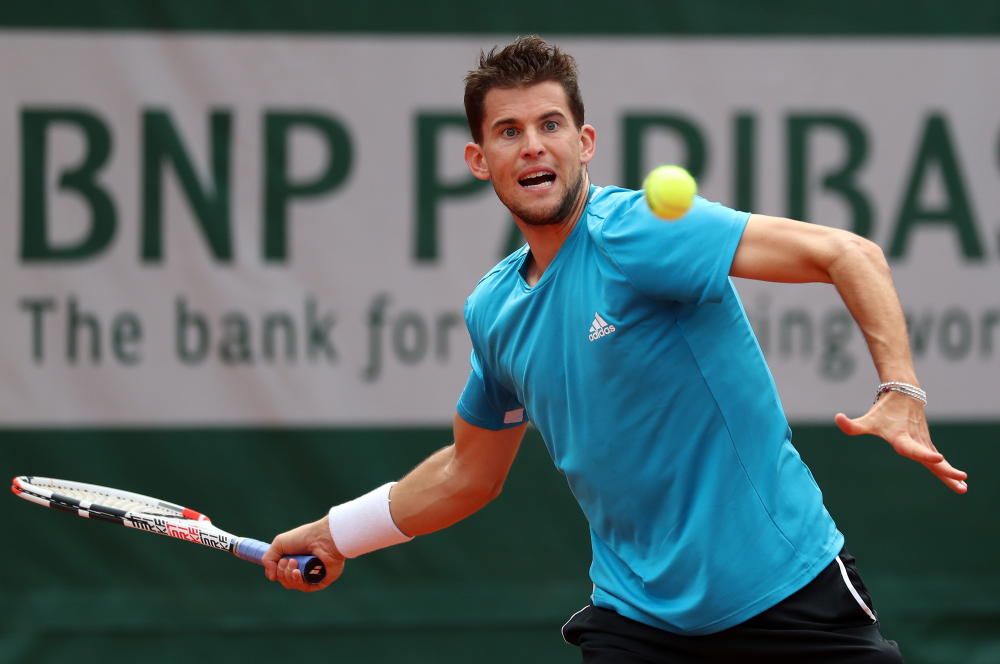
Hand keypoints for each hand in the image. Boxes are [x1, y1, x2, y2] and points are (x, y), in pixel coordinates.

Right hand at [263, 515, 345, 591]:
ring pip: (293, 584)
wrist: (323, 537)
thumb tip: (271, 577)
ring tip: (294, 562)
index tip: (274, 564)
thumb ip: (269, 559)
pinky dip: (298, 582)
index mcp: (295, 559)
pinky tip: (297, 572)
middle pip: (285, 580)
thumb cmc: (304, 537)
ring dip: (288, 575)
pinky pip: (305, 588)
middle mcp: (303, 567)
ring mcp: (312, 574)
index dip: (275, 571)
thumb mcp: (279, 543)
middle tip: (288, 560)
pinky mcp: (321, 580)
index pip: (280, 572)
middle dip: (282, 572)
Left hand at [835, 391, 967, 493]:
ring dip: (950, 474)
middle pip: (931, 458)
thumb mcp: (867, 420)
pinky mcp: (927, 443)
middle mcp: (916, 441)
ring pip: (938, 461)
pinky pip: (938, 460)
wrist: (903, 393)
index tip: (939, 458)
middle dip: (945, 469)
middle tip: (961, 477)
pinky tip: (960, 484)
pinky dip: (948, 471)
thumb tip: (838, 418)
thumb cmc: (883, 410)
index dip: (924, 454)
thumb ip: (852, 425)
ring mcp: (923, 442)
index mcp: (902, 438)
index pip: (913, 448)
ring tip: (963, 488)